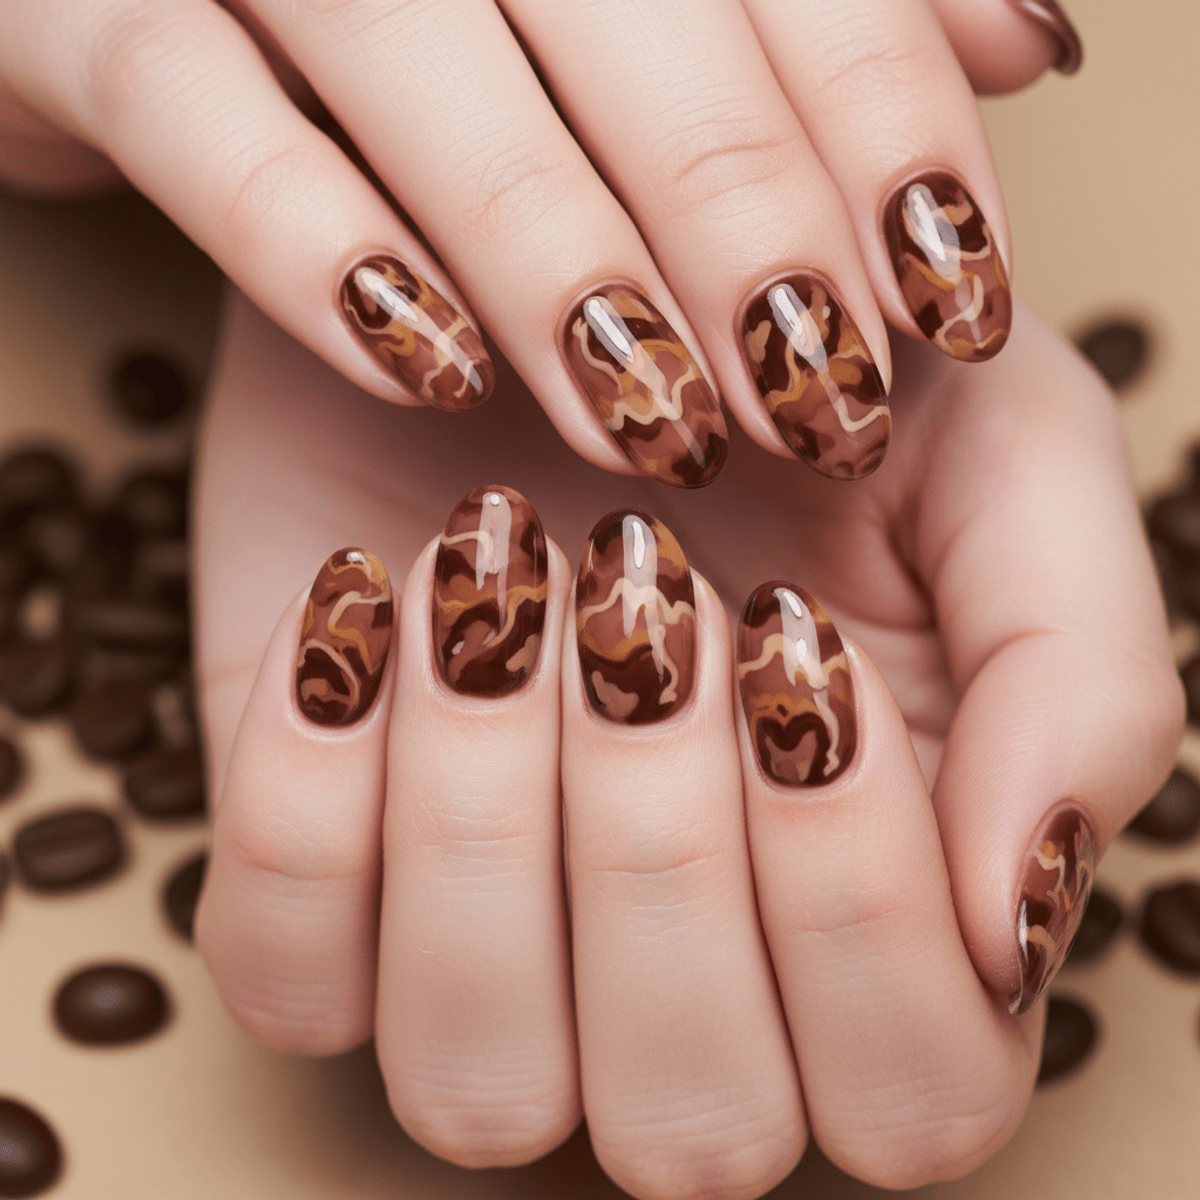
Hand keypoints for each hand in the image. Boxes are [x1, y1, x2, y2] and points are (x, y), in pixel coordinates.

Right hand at [2, 0, 1078, 488]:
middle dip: (752, 230)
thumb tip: (1021, 42)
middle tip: (824, 405)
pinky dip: (319, 249)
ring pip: (439, 73)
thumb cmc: (401, 10)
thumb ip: (807, 11)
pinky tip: (430, 372)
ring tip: (662, 428)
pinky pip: (205, 123)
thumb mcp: (614, 2)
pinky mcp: (82, 13)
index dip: (888, 136)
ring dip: (565, 265)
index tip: (952, 307)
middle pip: (645, 20)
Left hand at [193, 288, 1179, 1195]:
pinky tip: (372, 596)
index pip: (912, 1090)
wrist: (564, 288)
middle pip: (690, 1118)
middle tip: (642, 579)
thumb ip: (1078, 682)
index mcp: (876, 929)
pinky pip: (288, 968)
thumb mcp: (1002, 472)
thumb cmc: (792, 386)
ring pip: (478, 1077)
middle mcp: (681, 987)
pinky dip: (315, 786)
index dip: (851, 891)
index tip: (795, 632)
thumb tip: (1020, 901)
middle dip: (660, 837)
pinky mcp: (319, 887)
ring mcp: (484, 956)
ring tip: (501, 577)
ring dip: (488, 814)